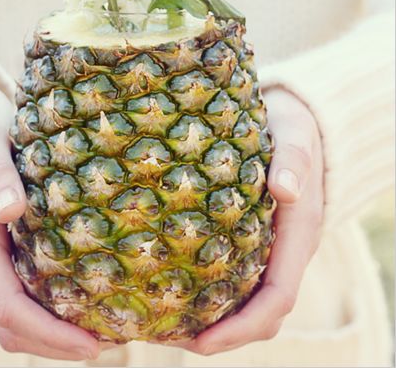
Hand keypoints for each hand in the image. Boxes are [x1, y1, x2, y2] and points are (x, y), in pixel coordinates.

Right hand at [0, 80, 99, 360]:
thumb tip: (10, 211)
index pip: (9, 309)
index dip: (50, 335)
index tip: (94, 345)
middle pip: (10, 326)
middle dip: (56, 344)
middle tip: (111, 343)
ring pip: (11, 314)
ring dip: (51, 332)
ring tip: (102, 329)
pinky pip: (15, 291)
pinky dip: (45, 308)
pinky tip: (79, 294)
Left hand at [184, 87, 323, 355]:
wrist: (296, 119)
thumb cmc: (293, 127)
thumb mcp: (295, 136)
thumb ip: (293, 161)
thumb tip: (285, 190)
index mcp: (299, 235)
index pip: (277, 298)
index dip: (243, 326)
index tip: (203, 341)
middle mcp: (285, 250)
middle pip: (260, 313)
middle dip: (221, 335)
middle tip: (166, 338)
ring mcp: (270, 247)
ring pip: (246, 300)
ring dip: (212, 320)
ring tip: (162, 324)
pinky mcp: (253, 237)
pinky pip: (236, 277)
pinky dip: (210, 294)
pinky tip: (173, 287)